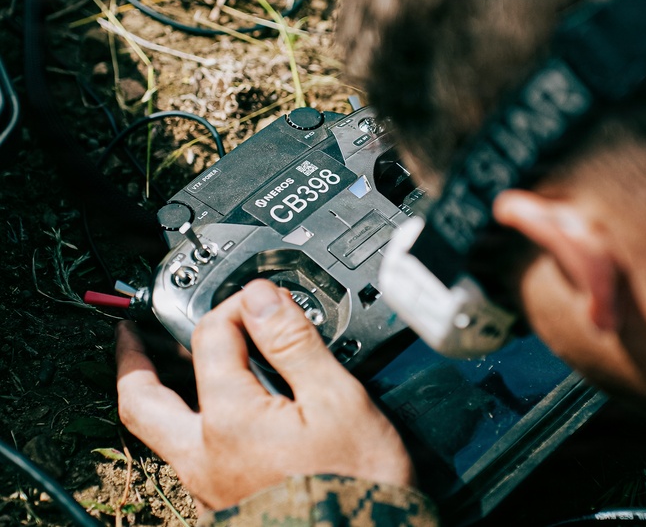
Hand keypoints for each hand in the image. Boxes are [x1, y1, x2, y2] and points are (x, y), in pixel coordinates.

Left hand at [116, 279, 414, 509]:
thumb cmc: (358, 482)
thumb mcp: (338, 399)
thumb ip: (294, 344)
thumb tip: (261, 298)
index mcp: (230, 422)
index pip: (212, 339)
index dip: (236, 306)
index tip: (260, 297)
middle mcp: (206, 458)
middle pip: (143, 401)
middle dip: (133, 362)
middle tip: (131, 335)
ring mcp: (211, 488)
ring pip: (164, 434)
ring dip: (160, 396)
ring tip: (169, 372)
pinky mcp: (228, 506)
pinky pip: (191, 458)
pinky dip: (193, 426)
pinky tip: (218, 418)